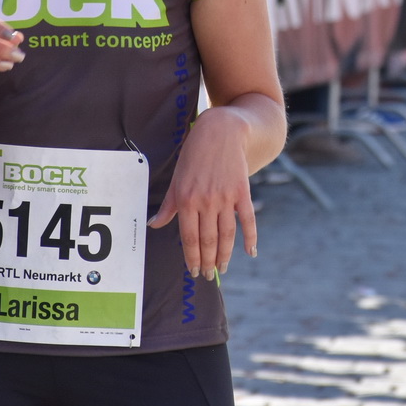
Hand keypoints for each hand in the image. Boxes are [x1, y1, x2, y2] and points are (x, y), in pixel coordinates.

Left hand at [149, 107, 256, 279]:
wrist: (221, 130)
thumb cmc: (194, 154)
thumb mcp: (177, 178)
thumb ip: (169, 205)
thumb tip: (155, 224)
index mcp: (186, 200)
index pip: (189, 237)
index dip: (191, 257)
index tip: (193, 270)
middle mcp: (206, 202)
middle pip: (208, 240)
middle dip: (207, 261)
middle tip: (207, 275)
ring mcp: (226, 198)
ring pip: (226, 235)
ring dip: (224, 255)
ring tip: (222, 269)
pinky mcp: (242, 192)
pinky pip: (247, 219)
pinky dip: (250, 237)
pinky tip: (250, 252)